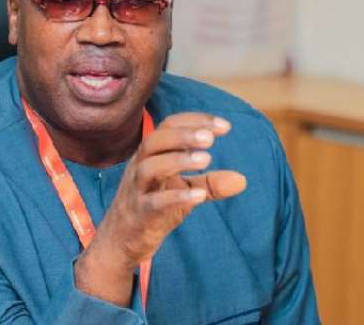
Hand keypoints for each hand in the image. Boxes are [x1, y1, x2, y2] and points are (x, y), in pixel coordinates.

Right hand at [74, 112, 245, 305]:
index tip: (225, 126)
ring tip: (207, 160)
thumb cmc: (153, 208)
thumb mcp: (184, 192)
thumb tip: (243, 180)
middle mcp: (140, 166)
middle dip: (183, 135)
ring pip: (149, 166)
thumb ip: (210, 184)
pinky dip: (176, 197)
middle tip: (211, 138)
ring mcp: (137, 190)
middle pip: (155, 140)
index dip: (195, 122)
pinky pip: (154, 202)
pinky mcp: (139, 214)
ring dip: (178, 159)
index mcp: (151, 155)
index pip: (169, 126)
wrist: (121, 241)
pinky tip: (199, 197)